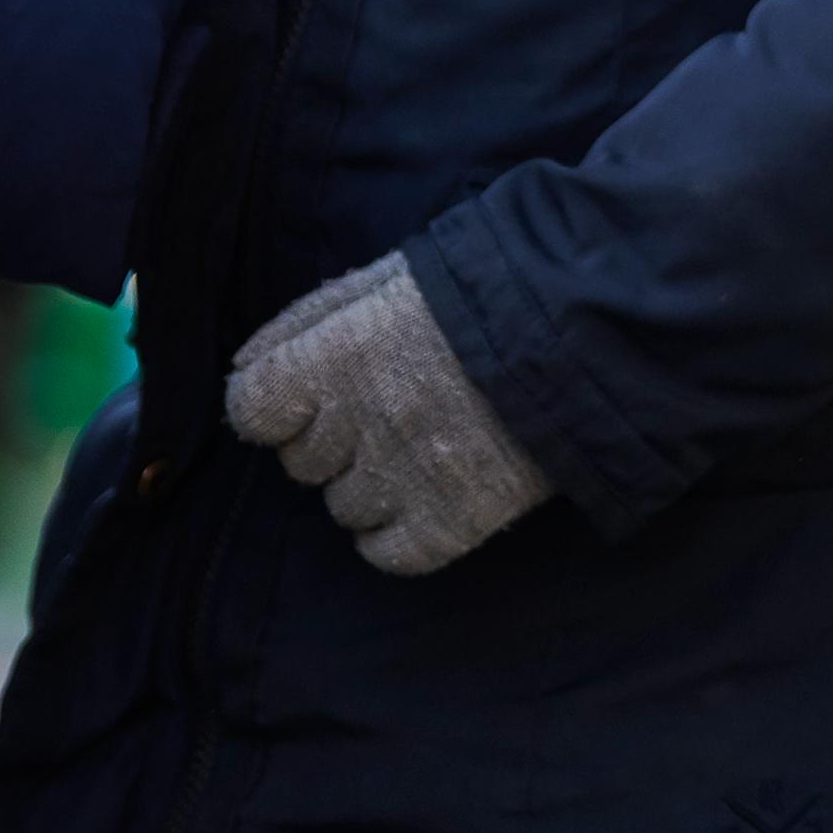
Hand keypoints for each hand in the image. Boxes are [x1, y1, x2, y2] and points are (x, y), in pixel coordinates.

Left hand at [225, 252, 552, 577]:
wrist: (590, 325)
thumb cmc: (484, 291)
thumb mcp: (388, 280)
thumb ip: (308, 321)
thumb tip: (242, 368)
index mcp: (337, 353)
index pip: (251, 407)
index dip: (280, 402)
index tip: (312, 394)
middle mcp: (359, 421)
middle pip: (301, 460)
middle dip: (335, 437)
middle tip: (393, 405)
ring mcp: (403, 479)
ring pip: (343, 507)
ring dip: (372, 481)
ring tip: (426, 443)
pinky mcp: (449, 525)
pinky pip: (385, 552)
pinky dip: (400, 531)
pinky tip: (432, 493)